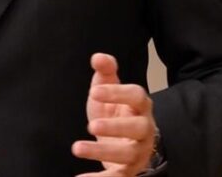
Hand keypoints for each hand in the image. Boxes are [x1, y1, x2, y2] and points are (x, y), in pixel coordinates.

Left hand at [72, 53, 157, 176]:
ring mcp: (138, 151)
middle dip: (116, 126)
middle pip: (138, 128)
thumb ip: (105, 72)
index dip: (117, 93)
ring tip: (77, 147)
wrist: (124, 141)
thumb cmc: (115, 112)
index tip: (94, 91)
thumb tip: (98, 57)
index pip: (136, 96)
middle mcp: (144, 129)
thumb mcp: (107, 90)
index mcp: (140, 106)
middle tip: (91, 125)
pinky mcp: (129, 171)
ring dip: (102, 152)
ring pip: (127, 154)